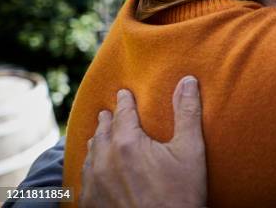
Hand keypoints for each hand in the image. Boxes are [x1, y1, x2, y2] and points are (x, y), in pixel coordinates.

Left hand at [80, 76, 207, 207]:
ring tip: (99, 136)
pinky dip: (90, 166)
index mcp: (127, 143)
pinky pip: (84, 178)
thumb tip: (188, 81)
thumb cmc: (181, 195)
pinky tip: (94, 168)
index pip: (123, 113)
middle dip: (107, 120)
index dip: (125, 101)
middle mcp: (104, 160)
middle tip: (107, 112)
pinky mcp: (90, 204)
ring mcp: (94, 184)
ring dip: (96, 141)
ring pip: (90, 154)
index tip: (124, 93)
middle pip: (102, 132)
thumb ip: (187, 113)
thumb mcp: (191, 150)